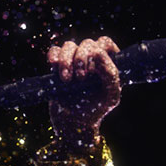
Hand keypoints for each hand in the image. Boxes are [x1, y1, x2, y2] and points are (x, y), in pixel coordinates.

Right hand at [47, 36, 121, 150]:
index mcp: (107, 65)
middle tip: (81, 78)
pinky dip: (54, 56)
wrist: (74, 122)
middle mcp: (91, 60)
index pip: (106, 43)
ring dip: (67, 60)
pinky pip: (54, 50)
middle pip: (87, 43)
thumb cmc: (96, 110)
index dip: (101, 48)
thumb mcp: (111, 96)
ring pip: (69, 45)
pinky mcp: (58, 66)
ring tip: (67, 80)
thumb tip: (100, 54)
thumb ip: (112, 75)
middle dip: (83, 57)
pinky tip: (54, 66)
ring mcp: (74, 61)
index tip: (96, 67)